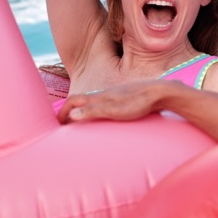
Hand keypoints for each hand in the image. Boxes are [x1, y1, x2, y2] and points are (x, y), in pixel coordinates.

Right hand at [57, 81, 172, 123]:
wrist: (162, 93)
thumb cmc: (139, 102)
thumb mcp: (114, 110)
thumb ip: (93, 111)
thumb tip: (71, 115)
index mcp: (100, 97)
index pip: (74, 101)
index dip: (63, 111)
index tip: (56, 123)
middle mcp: (106, 95)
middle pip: (82, 102)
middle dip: (71, 111)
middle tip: (64, 125)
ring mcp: (117, 97)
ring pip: (95, 104)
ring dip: (84, 112)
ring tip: (82, 124)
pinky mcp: (127, 100)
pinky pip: (106, 106)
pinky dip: (98, 113)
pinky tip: (106, 121)